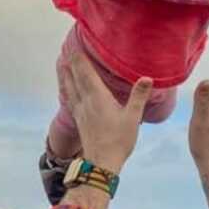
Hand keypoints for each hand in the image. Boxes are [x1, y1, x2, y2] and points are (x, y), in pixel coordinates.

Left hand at [58, 53, 151, 173]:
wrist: (102, 162)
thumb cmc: (118, 140)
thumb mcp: (133, 117)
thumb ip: (138, 96)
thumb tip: (147, 78)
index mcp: (97, 97)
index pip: (85, 73)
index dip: (79, 58)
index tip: (75, 45)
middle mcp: (85, 101)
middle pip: (75, 78)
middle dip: (71, 63)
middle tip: (66, 49)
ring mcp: (80, 111)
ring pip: (69, 88)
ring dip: (65, 75)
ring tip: (61, 65)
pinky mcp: (79, 120)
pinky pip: (70, 99)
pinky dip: (66, 90)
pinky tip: (67, 91)